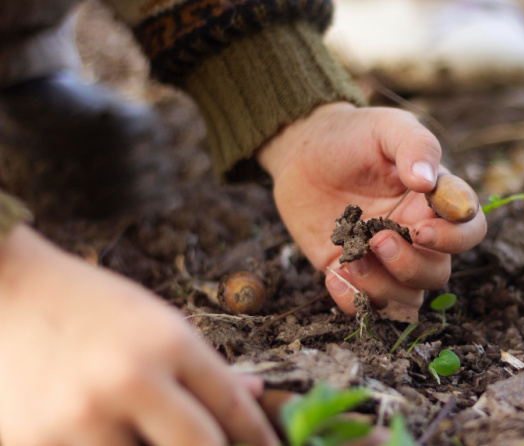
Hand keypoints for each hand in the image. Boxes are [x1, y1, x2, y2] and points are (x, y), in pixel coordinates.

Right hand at [0, 225, 278, 444]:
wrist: (5, 291)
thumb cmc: (89, 306)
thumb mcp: (157, 322)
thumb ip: (204, 366)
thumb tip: (253, 396)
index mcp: (168, 344)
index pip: (233, 409)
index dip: (259, 439)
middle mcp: (129, 381)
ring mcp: (80, 418)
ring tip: (160, 436)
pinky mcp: (36, 445)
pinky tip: (117, 439)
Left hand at [258, 102, 486, 316]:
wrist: (304, 149)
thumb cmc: (354, 135)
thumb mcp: (387, 127)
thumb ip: (414, 147)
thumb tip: (427, 181)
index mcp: (435, 202)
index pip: (470, 230)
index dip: (455, 238)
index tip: (421, 229)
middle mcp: (416, 235)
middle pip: (437, 273)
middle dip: (410, 265)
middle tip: (377, 239)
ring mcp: (385, 258)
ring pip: (407, 297)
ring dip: (383, 287)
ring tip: (351, 260)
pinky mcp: (353, 272)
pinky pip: (366, 305)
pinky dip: (353, 301)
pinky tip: (333, 275)